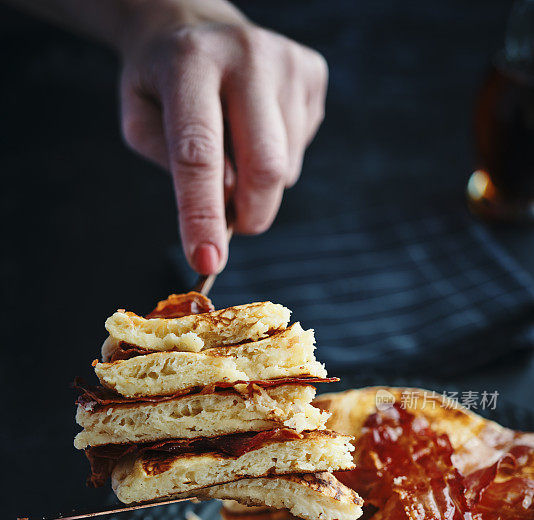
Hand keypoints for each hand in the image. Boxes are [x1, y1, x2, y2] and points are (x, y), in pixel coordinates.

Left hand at [119, 0, 327, 273]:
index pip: (199, 153)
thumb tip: (228, 203)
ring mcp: (288, 62)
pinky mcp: (313, 73)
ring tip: (232, 146)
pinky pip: (300, 150)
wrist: (194, 24)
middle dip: (249, 214)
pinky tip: (254, 127)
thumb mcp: (140, 120)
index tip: (205, 262)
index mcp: (190, 62)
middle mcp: (247, 54)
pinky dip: (277, 161)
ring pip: (285, 168)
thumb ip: (175, 163)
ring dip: (257, 185)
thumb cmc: (161, 85)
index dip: (202, 214)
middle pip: (264, 166)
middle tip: (230, 224)